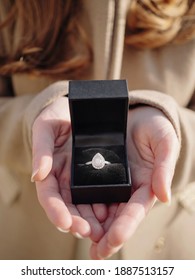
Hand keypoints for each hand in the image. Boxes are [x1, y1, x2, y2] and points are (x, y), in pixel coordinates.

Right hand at [31, 97, 106, 241]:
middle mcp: (65, 178)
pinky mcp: (97, 174)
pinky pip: (101, 192)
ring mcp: (81, 177)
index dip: (55, 210)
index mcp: (50, 170)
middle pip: (69, 205)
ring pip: (85, 203)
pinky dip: (105, 205)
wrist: (76, 108)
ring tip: (102, 231)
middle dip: (77, 221)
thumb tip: (36, 176)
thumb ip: (41, 150)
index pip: (49, 196)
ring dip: (92, 219)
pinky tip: (113, 213)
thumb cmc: (55, 118)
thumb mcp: (45, 128)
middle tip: (89, 232)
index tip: (65, 223)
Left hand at [90, 106, 179, 258]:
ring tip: (77, 234)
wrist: (136, 115)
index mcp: (145, 186)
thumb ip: (165, 167)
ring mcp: (109, 182)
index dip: (125, 227)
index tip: (114, 240)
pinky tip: (69, 213)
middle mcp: (126, 189)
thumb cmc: (155, 129)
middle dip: (105, 234)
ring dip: (88, 223)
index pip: (135, 211)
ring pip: (97, 208)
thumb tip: (164, 196)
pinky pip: (84, 190)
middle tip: (95, 251)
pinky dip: (78, 204)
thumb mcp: (165, 143)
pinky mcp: (94, 173)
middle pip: (115, 217)